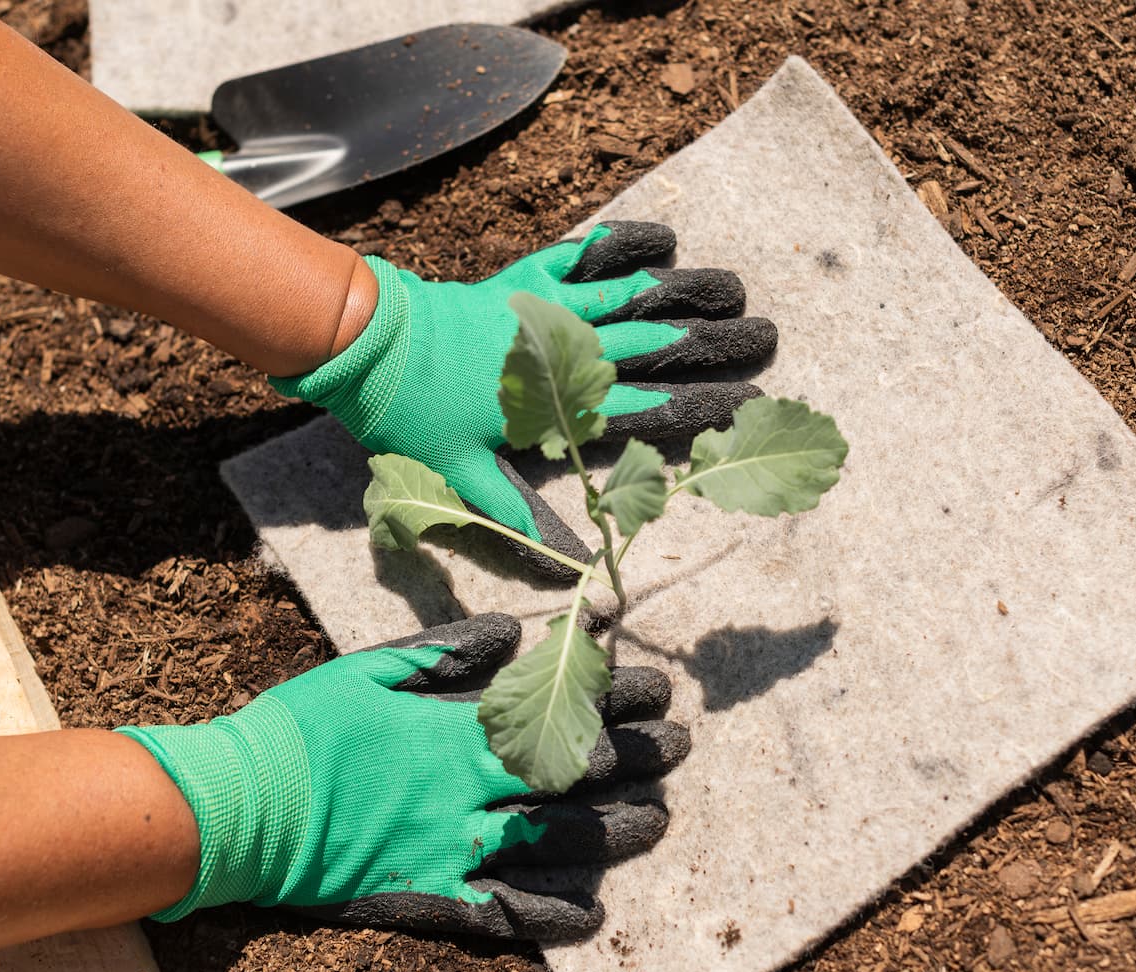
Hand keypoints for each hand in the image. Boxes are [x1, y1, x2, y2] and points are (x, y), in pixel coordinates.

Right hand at [117, 614, 687, 939]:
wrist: (240, 807)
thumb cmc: (301, 728)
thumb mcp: (370, 667)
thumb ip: (448, 651)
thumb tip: (514, 632)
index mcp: (455, 731)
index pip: (556, 712)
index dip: (615, 700)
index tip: (660, 687)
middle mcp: (467, 791)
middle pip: (571, 778)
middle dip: (636, 759)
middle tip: (682, 747)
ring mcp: (452, 848)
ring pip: (554, 843)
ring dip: (613, 833)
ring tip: (660, 822)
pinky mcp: (429, 895)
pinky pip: (503, 913)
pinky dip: (550, 916)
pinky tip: (592, 916)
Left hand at [272, 221, 776, 576]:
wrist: (367, 342)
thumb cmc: (410, 415)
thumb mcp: (462, 476)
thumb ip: (519, 516)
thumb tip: (568, 565)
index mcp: (559, 404)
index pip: (646, 406)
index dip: (701, 404)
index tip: (750, 402)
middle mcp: (565, 353)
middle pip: (653, 348)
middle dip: (713, 346)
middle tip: (768, 338)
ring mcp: (547, 309)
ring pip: (630, 299)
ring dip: (686, 293)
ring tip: (736, 290)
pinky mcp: (523, 279)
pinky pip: (582, 257)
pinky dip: (622, 247)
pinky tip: (661, 241)